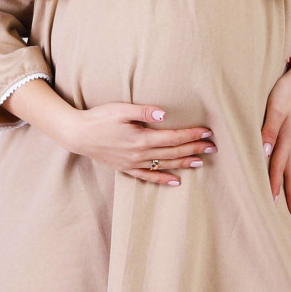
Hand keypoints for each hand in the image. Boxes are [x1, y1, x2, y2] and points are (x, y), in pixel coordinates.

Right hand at [57, 102, 215, 185]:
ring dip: (184, 164)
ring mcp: (133, 163)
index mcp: (141, 139)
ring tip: (201, 162)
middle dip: (194, 149)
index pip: (173, 137)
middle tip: (212, 147)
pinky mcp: (126, 168)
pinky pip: (148, 176)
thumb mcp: (120, 110)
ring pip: (164, 165)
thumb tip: (164, 114)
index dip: (191, 134)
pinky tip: (176, 181)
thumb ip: (143, 112)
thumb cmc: (99, 118)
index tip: (207, 132)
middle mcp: (139, 154)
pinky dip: (163, 179)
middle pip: (173, 152)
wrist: (78, 135)